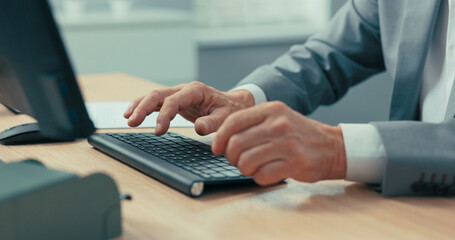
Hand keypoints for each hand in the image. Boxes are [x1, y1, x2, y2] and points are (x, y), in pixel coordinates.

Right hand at [124, 82, 254, 134]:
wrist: (233, 104)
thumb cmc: (230, 110)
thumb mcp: (227, 117)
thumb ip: (214, 123)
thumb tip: (198, 128)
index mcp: (196, 91)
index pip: (174, 100)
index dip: (164, 115)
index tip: (158, 131)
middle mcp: (184, 90)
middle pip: (159, 95)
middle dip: (143, 107)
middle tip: (132, 122)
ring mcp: (178, 94)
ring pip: (154, 96)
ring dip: (139, 106)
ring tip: (128, 118)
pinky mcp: (175, 101)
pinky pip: (156, 102)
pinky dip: (143, 107)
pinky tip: (132, 114)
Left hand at [212, 101, 346, 185]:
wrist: (333, 147)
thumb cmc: (298, 134)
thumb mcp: (278, 117)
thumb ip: (252, 123)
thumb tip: (222, 139)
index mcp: (271, 110)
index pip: (233, 121)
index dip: (220, 138)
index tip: (217, 148)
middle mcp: (278, 124)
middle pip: (236, 144)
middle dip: (231, 157)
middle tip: (237, 161)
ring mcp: (287, 144)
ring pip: (246, 161)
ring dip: (243, 169)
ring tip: (252, 168)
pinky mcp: (295, 163)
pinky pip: (262, 175)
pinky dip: (259, 178)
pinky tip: (266, 173)